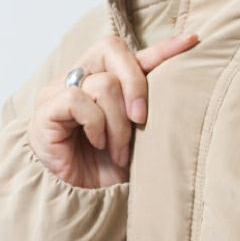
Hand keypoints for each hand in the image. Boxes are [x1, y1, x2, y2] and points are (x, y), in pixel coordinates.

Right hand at [27, 30, 198, 188]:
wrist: (78, 200)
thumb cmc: (107, 171)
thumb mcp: (139, 140)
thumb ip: (150, 113)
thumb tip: (181, 92)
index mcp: (105, 81)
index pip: (132, 53)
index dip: (162, 47)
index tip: (193, 41)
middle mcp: (82, 78)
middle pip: (112, 49)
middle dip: (136, 84)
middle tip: (142, 119)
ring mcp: (61, 90)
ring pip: (103, 84)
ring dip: (118, 123)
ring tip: (118, 152)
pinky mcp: (47, 108)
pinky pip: (78, 99)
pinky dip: (95, 124)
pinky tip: (98, 143)